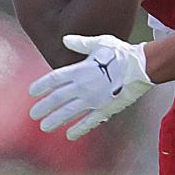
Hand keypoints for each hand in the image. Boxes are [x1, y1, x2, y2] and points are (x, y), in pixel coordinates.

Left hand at [28, 33, 153, 138]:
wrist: (142, 67)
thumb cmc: (122, 53)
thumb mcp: (100, 43)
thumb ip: (81, 43)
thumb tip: (65, 39)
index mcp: (80, 70)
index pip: (54, 79)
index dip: (41, 86)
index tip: (32, 92)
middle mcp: (83, 86)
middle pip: (57, 98)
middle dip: (44, 107)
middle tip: (33, 114)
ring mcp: (94, 99)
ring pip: (69, 112)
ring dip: (56, 120)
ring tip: (45, 127)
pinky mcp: (106, 109)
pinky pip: (89, 121)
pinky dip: (79, 129)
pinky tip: (69, 135)